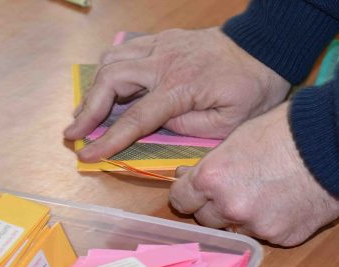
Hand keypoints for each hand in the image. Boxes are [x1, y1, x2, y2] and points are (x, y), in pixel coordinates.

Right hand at [64, 27, 290, 161]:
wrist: (265, 48)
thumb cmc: (251, 89)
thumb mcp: (229, 122)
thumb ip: (191, 127)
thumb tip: (158, 125)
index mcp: (180, 87)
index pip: (135, 118)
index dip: (108, 139)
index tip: (86, 155)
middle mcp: (164, 62)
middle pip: (111, 81)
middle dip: (88, 109)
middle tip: (73, 133)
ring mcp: (162, 47)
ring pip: (112, 60)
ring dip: (94, 87)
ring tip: (84, 111)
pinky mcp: (163, 40)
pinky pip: (125, 50)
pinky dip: (108, 68)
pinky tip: (105, 85)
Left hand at [169, 102, 338, 246]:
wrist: (335, 144)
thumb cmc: (285, 131)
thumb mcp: (237, 139)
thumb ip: (211, 165)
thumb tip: (187, 176)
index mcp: (212, 178)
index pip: (181, 200)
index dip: (188, 195)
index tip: (193, 193)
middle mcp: (228, 207)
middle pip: (206, 219)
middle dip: (214, 207)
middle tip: (235, 190)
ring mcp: (256, 226)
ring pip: (235, 230)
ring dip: (242, 218)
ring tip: (265, 194)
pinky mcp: (282, 237)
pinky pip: (267, 235)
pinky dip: (272, 223)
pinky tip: (286, 203)